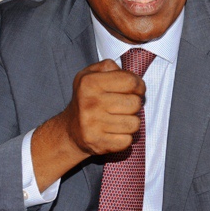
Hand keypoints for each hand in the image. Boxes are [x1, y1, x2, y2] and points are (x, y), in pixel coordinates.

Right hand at [30, 59, 145, 189]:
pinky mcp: (98, 143)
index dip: (139, 85)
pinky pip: (127, 140)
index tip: (135, 90)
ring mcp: (93, 125)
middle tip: (124, 106)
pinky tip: (114, 132)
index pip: (131, 81)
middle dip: (134, 104)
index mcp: (90, 83)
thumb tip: (129, 76)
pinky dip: (124, 137)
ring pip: (134, 124)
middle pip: (135, 103)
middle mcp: (90, 103)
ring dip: (130, 121)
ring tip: (119, 118)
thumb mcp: (90, 74)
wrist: (70, 130)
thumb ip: (109, 67)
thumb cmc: (87, 99)